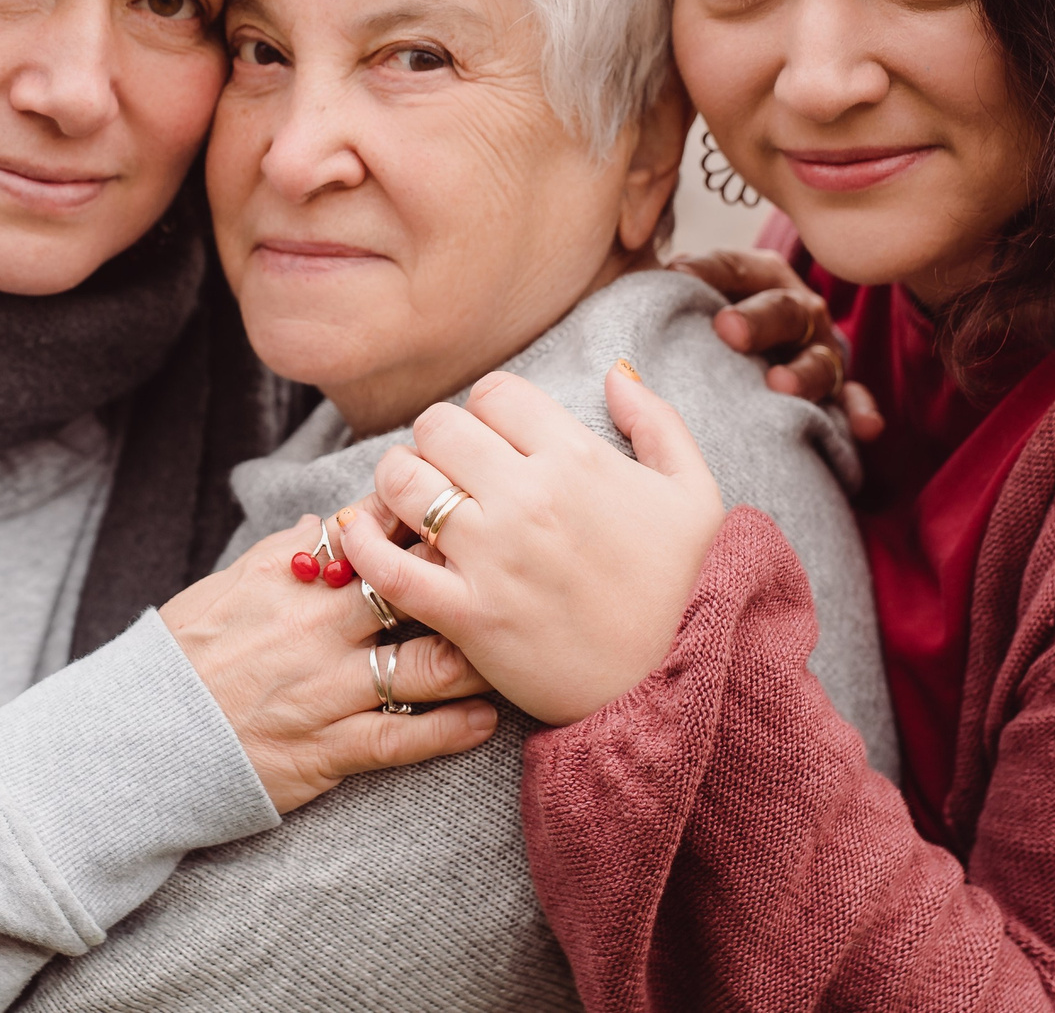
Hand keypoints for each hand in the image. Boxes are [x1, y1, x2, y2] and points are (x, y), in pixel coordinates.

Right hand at [159, 517, 498, 812]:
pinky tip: (486, 719)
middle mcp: (316, 628)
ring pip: (427, 666)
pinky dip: (453, 730)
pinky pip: (405, 738)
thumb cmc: (185, 655)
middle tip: (521, 578)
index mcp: (293, 579)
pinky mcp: (327, 750)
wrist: (142, 736)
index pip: (377, 533)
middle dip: (473, 584)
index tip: (474, 511)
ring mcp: (326, 691)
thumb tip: (330, 519)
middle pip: (419, 593)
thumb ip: (287, 552)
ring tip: (516, 652)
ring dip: (478, 658)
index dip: (430, 520)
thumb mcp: (228, 585)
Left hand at [335, 366, 724, 725]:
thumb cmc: (684, 588)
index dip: (487, 410)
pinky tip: (359, 534)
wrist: (673, 686)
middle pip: (438, 426)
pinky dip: (362, 545)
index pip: (494, 393)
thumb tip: (614, 369)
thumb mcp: (695, 494)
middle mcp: (528, 498)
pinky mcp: (466, 615)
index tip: (494, 441)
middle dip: (438, 441)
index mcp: (577, 458)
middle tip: (450, 471)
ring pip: (403, 480)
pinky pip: (388, 566)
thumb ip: (657, 421)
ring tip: (416, 503)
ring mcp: (493, 557)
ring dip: (399, 482)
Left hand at [676, 246, 881, 442]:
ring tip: (779, 385)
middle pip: (782, 311)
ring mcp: (820, 350)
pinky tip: (864, 427)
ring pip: (819, 360)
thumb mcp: (696, 294)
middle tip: (727, 331)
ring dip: (802, 373)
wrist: (755, 350)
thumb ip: (679, 284)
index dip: (708, 271)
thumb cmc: (712, 320)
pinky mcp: (837, 389)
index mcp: (760, 276)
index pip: (735, 268)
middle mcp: (798, 309)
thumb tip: (658, 277)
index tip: (679, 275)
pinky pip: (853, 401)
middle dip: (756, 321)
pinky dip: (860, 412)